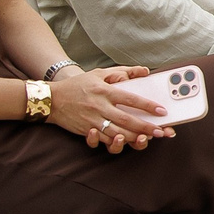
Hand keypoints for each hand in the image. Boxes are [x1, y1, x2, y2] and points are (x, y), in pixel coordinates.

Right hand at [46, 66, 173, 153]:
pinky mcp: (86, 130)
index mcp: (105, 91)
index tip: (162, 111)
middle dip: (146, 127)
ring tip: (148, 138)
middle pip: (127, 120)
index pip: (131, 99)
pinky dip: (117, 142)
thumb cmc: (78, 85)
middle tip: (161, 131)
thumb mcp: (99, 73)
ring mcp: (93, 120)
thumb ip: (123, 72)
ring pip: (117, 133)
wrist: (52, 100)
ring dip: (134, 138)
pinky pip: (104, 140)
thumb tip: (144, 71)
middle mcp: (100, 107)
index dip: (148, 106)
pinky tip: (128, 142)